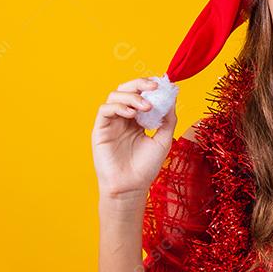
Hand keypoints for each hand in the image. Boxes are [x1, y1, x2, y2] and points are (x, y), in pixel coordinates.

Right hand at [91, 77, 176, 198]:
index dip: (149, 86)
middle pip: (126, 90)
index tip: (162, 84)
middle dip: (140, 84)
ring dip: (131, 97)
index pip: (141, 94)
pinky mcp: (100, 129)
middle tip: (153, 86)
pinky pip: (105, 110)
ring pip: (115, 96)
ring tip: (146, 107)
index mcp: (138, 119)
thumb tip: (172, 98)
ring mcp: (111, 122)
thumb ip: (168, 119)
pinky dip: (118, 107)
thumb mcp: (163, 140)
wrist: (131, 187)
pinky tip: (132, 115)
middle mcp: (123, 118)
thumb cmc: (146, 167)